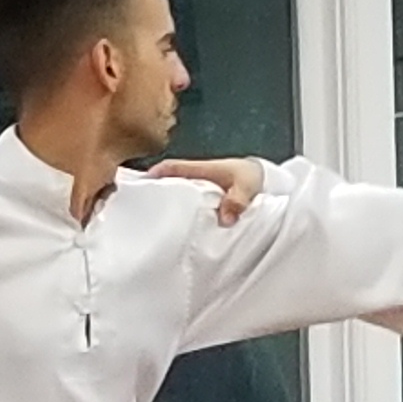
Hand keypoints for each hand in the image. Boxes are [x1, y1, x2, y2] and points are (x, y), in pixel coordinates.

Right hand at [148, 155, 270, 222]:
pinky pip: (188, 208)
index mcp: (201, 170)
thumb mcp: (247, 186)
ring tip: (151, 226)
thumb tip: (225, 219)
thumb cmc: (251, 177)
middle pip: (167, 184)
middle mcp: (195, 180)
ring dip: (166, 207)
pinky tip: (176, 233)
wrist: (264, 181)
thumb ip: (237, 200)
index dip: (154, 175)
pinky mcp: (204, 204)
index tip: (138, 186)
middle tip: (138, 213)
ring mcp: (198, 192)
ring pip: (177, 197)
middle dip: (153, 195)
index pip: (172, 168)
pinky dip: (182, 217)